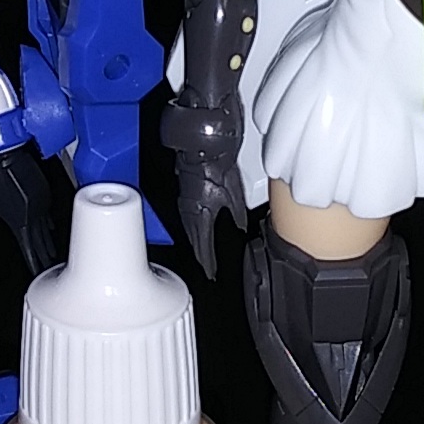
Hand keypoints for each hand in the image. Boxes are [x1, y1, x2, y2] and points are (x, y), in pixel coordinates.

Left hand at [0, 145, 56, 274]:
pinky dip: (50, 225)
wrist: (11, 155)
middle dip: (46, 257)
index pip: (30, 248)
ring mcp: (41, 206)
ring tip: (53, 255)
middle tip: (50, 268)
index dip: (34, 261)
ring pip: (48, 231)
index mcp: (19, 222)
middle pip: (43, 243)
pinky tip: (51, 229)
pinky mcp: (44, 195)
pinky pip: (49, 215)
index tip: (38, 269)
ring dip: (50, 243)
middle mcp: (33, 217)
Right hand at [176, 151, 247, 279]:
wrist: (202, 149)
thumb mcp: (234, 195)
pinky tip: (197, 233)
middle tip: (208, 269)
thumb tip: (241, 229)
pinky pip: (187, 221)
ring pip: (189, 233)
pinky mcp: (183, 198)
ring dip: (196, 245)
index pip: (203, 248)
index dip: (208, 263)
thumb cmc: (218, 168)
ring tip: (203, 256)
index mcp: (201, 217)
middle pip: (194, 243)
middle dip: (201, 257)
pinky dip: (193, 232)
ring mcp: (184, 206)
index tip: (212, 273)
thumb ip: (237, 216)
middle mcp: (189, 214)